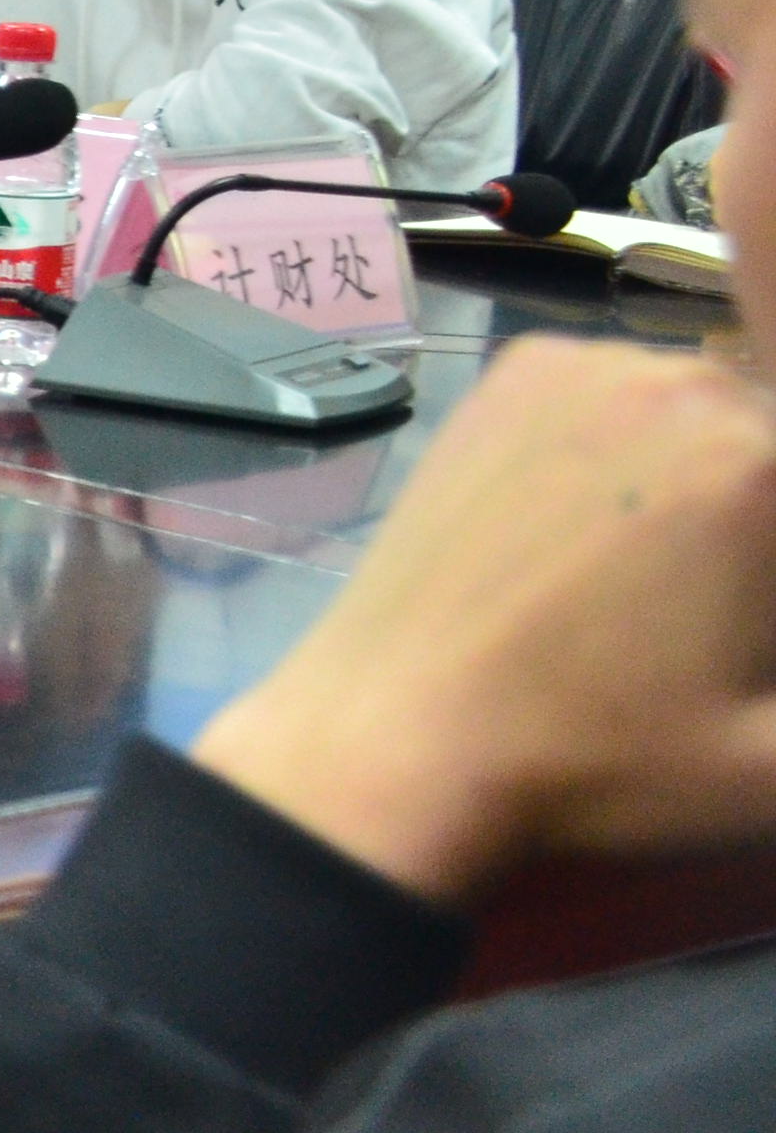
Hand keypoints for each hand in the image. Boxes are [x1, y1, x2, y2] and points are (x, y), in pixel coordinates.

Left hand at [192, 334, 775, 904]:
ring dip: (722, 468)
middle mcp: (678, 382)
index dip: (775, 560)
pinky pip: (623, 386)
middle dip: (769, 515)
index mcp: (762, 464)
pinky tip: (606, 534)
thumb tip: (772, 632)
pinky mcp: (507, 378)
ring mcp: (581, 368)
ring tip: (670, 582)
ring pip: (716, 398)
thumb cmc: (598, 764)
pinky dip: (638, 439)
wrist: (394, 739)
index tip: (745, 613)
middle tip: (728, 610)